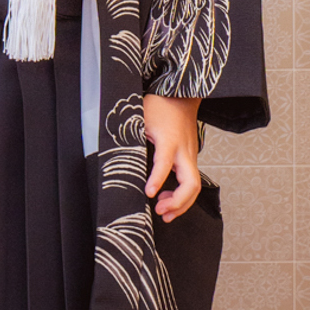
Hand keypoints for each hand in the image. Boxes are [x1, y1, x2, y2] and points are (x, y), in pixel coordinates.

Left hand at [142, 93, 201, 222]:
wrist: (183, 96)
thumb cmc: (161, 105)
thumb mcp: (140, 116)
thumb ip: (131, 135)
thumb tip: (113, 152)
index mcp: (169, 140)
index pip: (165, 163)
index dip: (157, 179)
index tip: (148, 193)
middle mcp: (184, 151)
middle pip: (191, 183)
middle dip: (178, 202)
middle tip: (159, 210)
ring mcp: (190, 156)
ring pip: (195, 186)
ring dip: (182, 203)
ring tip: (164, 213)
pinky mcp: (191, 159)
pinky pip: (192, 181)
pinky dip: (183, 195)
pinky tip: (167, 197)